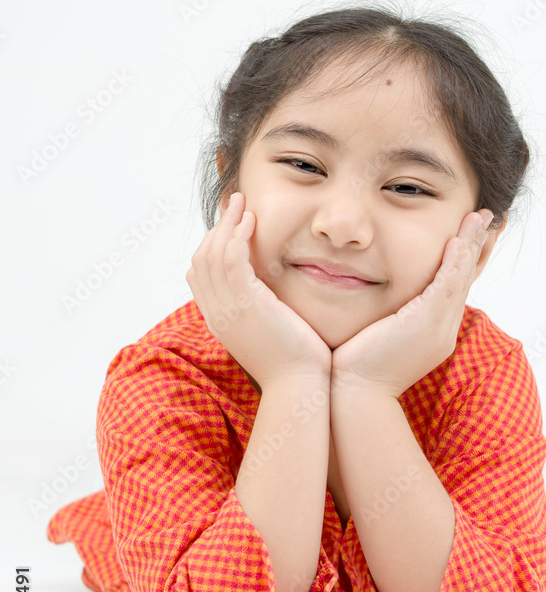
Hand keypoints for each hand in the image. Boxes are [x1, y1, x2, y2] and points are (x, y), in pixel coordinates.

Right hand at [186, 192, 331, 386]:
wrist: (300, 388)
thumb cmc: (296, 365)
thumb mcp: (271, 334)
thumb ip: (264, 312)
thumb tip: (274, 297)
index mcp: (220, 322)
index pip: (199, 276)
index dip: (211, 245)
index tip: (230, 226)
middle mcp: (216, 314)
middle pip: (200, 260)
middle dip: (216, 227)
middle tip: (234, 204)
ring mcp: (227, 310)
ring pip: (213, 254)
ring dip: (227, 224)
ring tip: (243, 203)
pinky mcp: (245, 305)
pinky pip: (231, 260)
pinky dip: (238, 236)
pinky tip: (251, 221)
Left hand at [330, 209, 493, 398]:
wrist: (358, 395)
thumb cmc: (358, 369)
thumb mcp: (379, 337)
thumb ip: (387, 318)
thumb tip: (376, 305)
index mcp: (434, 332)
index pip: (455, 287)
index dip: (465, 259)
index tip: (470, 234)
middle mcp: (443, 329)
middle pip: (466, 278)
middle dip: (477, 245)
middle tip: (488, 217)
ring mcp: (438, 327)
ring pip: (461, 277)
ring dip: (471, 244)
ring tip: (481, 216)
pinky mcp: (426, 323)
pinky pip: (447, 285)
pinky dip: (454, 260)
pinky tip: (458, 238)